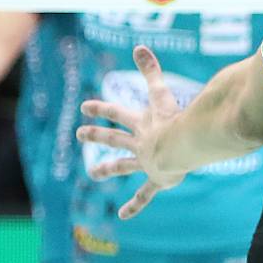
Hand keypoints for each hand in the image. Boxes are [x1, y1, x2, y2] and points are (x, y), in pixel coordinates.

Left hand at [76, 45, 188, 218]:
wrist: (181, 146)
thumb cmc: (177, 119)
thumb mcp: (162, 93)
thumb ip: (152, 70)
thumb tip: (138, 45)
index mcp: (142, 123)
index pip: (117, 113)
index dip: (101, 109)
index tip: (84, 106)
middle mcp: (140, 142)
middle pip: (114, 137)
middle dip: (97, 134)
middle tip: (80, 133)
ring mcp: (146, 162)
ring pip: (123, 165)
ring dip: (108, 168)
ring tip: (94, 173)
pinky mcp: (157, 179)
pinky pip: (144, 194)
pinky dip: (135, 205)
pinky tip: (123, 216)